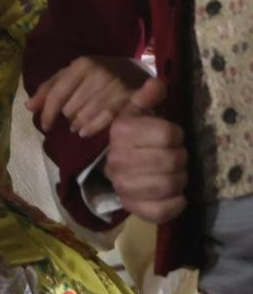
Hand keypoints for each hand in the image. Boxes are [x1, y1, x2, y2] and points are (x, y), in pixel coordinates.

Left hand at [28, 56, 152, 138]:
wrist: (136, 72)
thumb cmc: (98, 74)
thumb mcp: (73, 74)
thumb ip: (50, 88)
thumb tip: (28, 107)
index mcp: (81, 64)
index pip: (57, 93)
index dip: (47, 112)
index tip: (44, 125)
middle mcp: (98, 73)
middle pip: (71, 108)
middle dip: (67, 117)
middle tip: (71, 120)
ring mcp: (115, 86)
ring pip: (85, 116)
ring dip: (78, 125)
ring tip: (78, 127)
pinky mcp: (129, 100)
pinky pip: (104, 121)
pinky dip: (92, 129)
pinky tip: (87, 132)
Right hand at [106, 79, 187, 223]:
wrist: (114, 167)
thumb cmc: (133, 138)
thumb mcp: (137, 113)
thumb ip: (147, 97)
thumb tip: (157, 83)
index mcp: (121, 132)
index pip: (169, 134)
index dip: (176, 136)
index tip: (169, 138)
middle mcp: (118, 158)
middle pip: (171, 161)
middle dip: (180, 159)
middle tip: (175, 158)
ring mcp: (122, 185)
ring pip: (169, 184)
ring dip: (180, 180)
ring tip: (174, 175)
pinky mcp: (131, 207)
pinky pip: (162, 210)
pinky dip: (175, 204)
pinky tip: (175, 195)